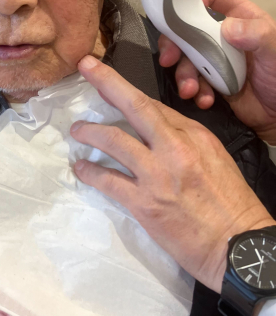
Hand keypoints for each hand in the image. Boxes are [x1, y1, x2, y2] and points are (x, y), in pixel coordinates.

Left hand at [72, 55, 274, 292]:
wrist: (237, 247)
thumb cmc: (230, 204)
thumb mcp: (213, 158)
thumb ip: (183, 139)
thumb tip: (153, 127)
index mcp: (194, 134)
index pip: (153, 105)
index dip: (125, 89)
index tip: (105, 79)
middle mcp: (174, 147)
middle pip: (134, 106)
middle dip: (107, 82)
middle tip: (85, 68)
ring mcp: (157, 174)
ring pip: (114, 140)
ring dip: (90, 132)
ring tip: (77, 131)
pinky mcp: (144, 203)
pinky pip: (108, 180)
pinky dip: (90, 172)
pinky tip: (80, 169)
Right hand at [158, 0, 275, 143]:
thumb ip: (258, 35)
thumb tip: (228, 27)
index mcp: (241, 18)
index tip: (183, 10)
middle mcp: (223, 35)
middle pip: (188, 27)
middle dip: (174, 43)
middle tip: (169, 58)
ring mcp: (214, 58)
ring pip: (186, 57)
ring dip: (183, 74)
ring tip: (190, 89)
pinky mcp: (210, 81)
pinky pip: (192, 80)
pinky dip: (193, 90)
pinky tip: (204, 98)